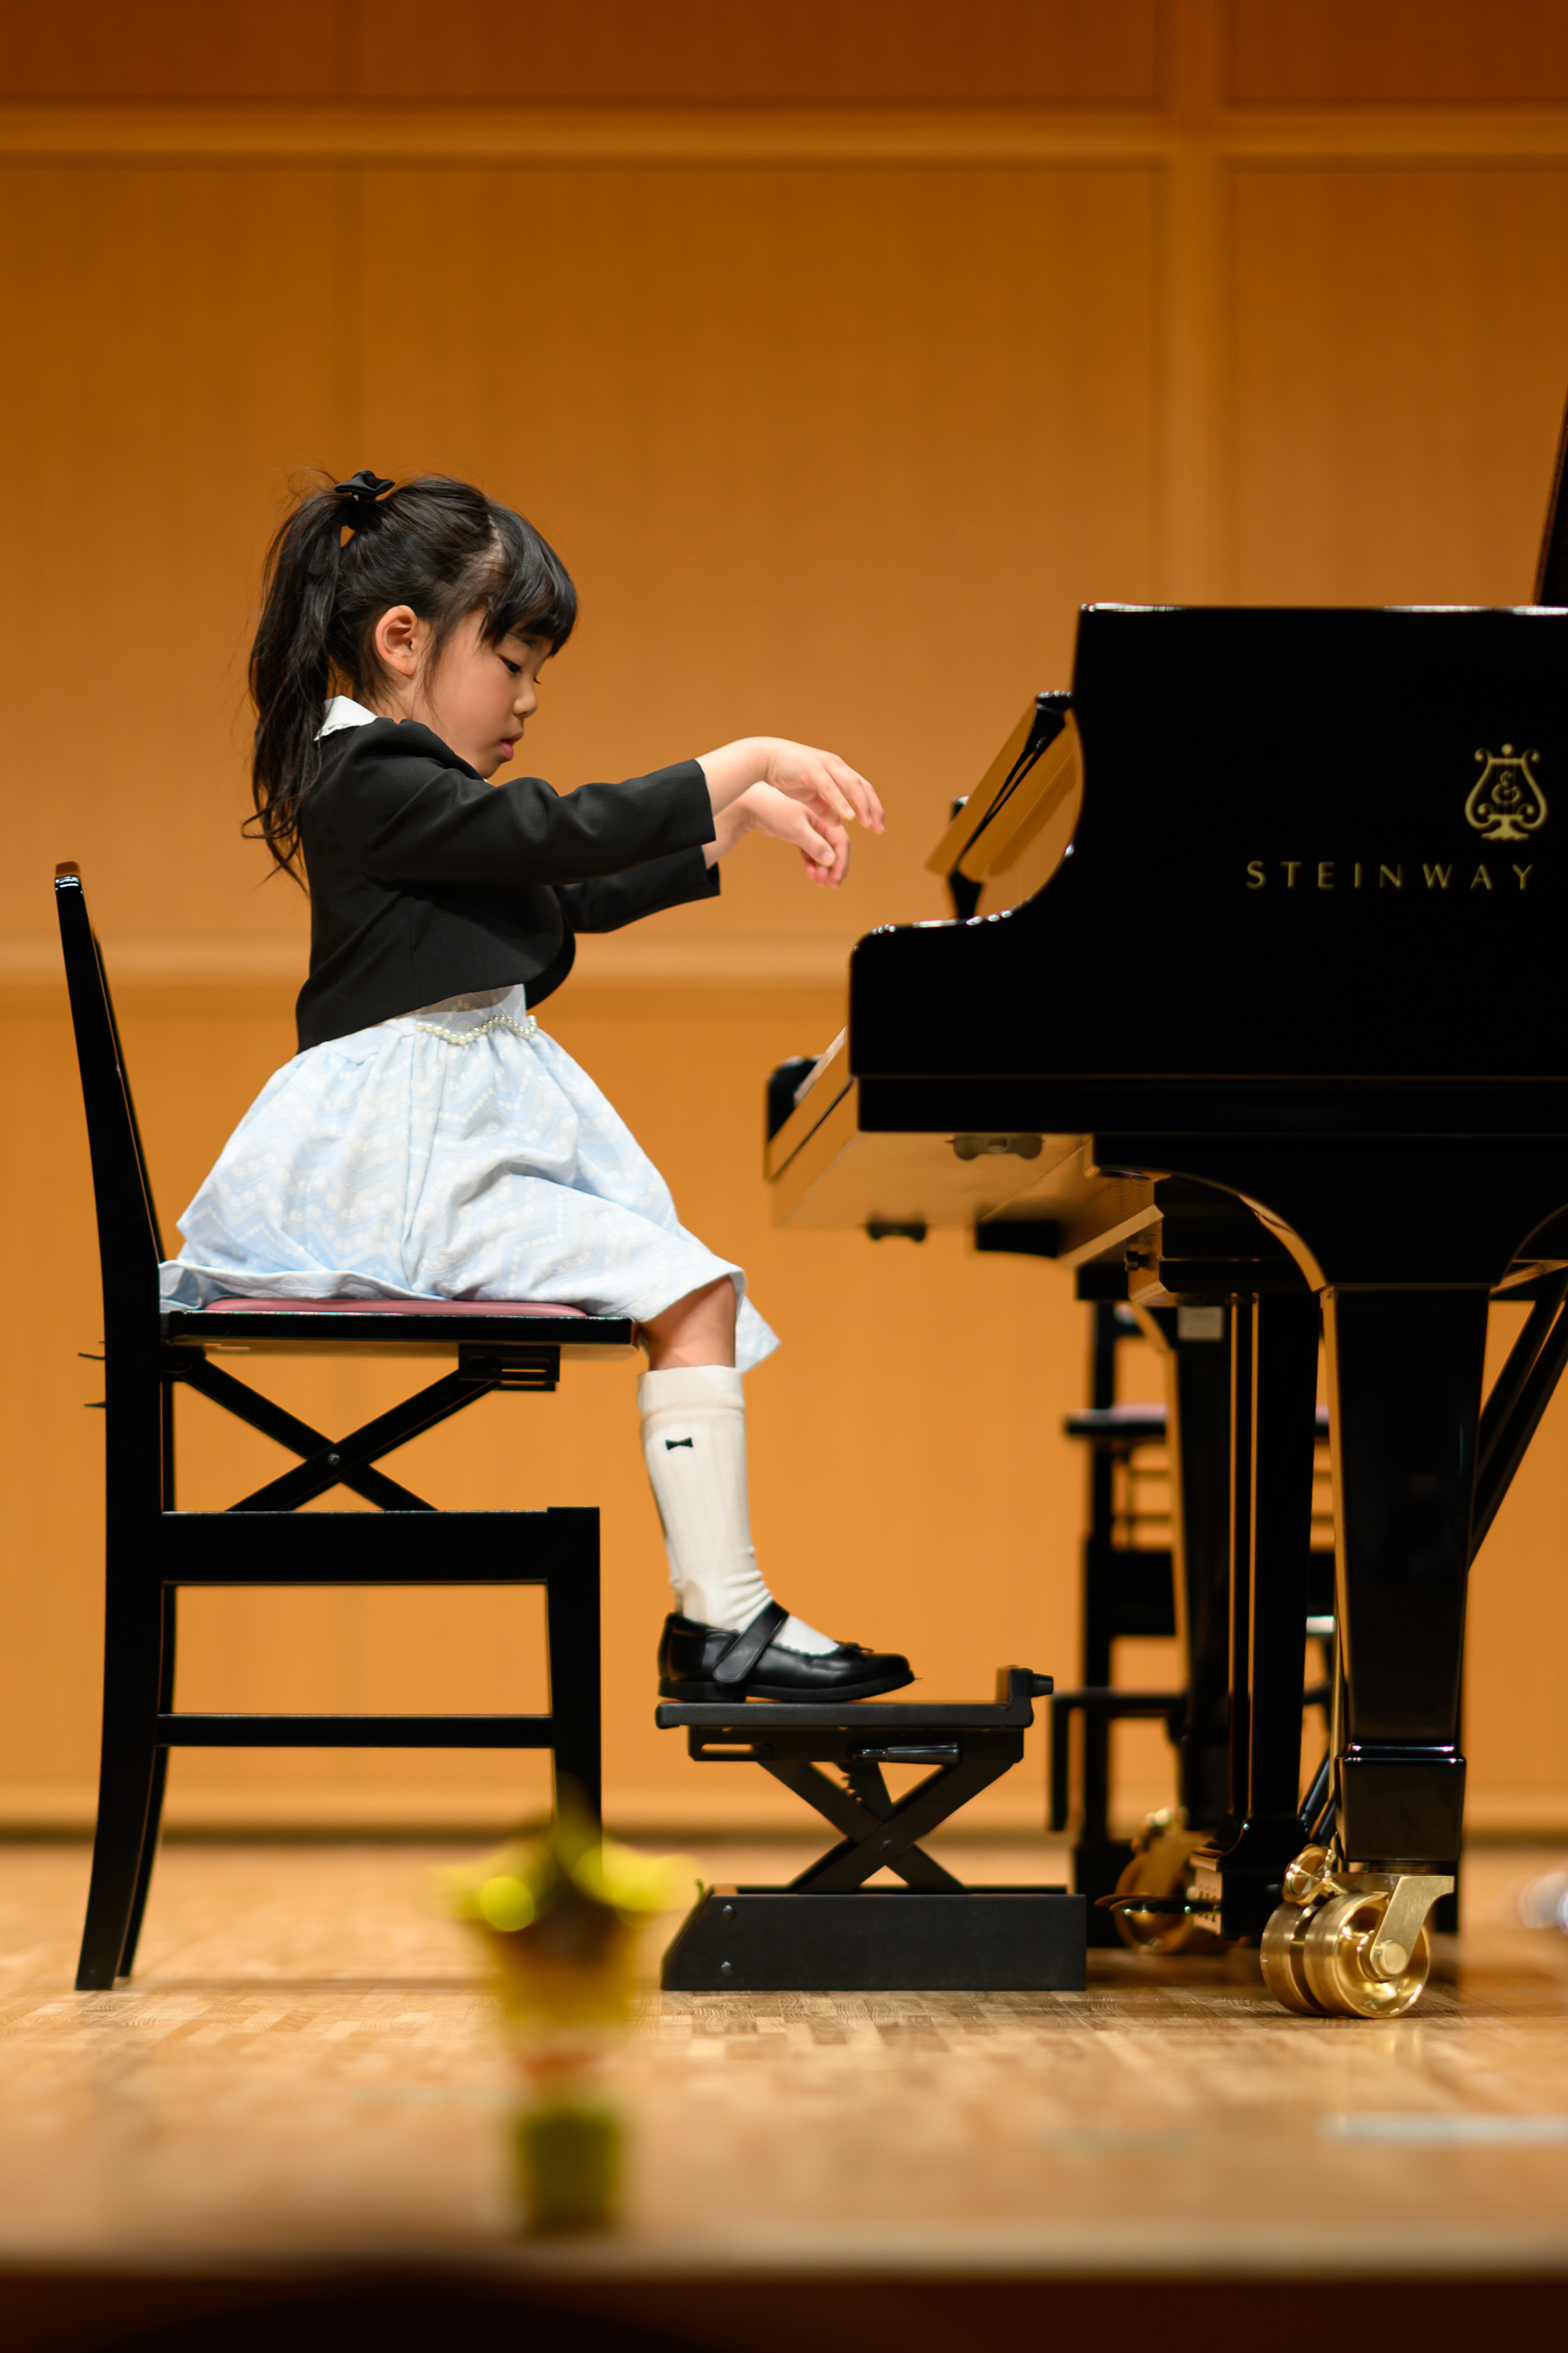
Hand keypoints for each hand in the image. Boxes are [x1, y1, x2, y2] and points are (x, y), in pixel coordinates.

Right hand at [697, 736, 884, 840]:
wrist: (762, 759)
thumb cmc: (785, 775)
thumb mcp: (809, 796)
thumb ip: (824, 807)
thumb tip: (840, 821)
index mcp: (837, 770)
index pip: (862, 789)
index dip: (872, 808)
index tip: (877, 827)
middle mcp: (835, 766)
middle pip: (863, 787)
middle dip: (873, 809)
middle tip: (879, 830)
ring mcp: (824, 766)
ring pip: (851, 786)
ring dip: (862, 806)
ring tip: (868, 824)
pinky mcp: (812, 770)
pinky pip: (830, 788)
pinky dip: (840, 802)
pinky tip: (848, 817)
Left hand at [721, 782, 850, 886]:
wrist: (752, 805)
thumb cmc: (775, 812)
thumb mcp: (797, 829)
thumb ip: (815, 845)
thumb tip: (832, 861)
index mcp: (825, 816)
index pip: (841, 841)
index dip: (841, 862)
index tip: (836, 880)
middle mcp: (821, 821)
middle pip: (834, 848)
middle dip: (832, 867)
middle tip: (827, 884)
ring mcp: (810, 828)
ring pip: (823, 851)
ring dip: (822, 867)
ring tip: (818, 882)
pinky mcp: (799, 833)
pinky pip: (811, 850)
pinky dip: (811, 862)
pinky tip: (809, 872)